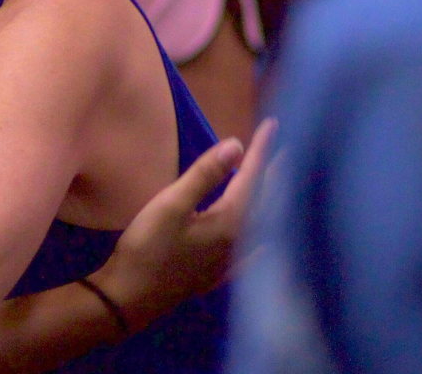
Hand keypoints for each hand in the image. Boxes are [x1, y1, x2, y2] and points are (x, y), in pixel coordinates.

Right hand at [91, 119, 276, 330]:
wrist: (130, 297)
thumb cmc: (148, 246)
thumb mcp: (171, 204)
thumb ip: (204, 175)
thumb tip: (236, 145)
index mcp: (229, 221)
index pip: (252, 177)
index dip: (262, 150)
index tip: (273, 124)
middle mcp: (238, 241)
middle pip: (265, 202)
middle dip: (277, 175)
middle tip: (291, 152)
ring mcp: (229, 262)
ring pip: (261, 227)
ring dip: (273, 203)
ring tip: (281, 187)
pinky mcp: (216, 275)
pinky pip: (250, 256)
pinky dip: (263, 245)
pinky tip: (267, 246)